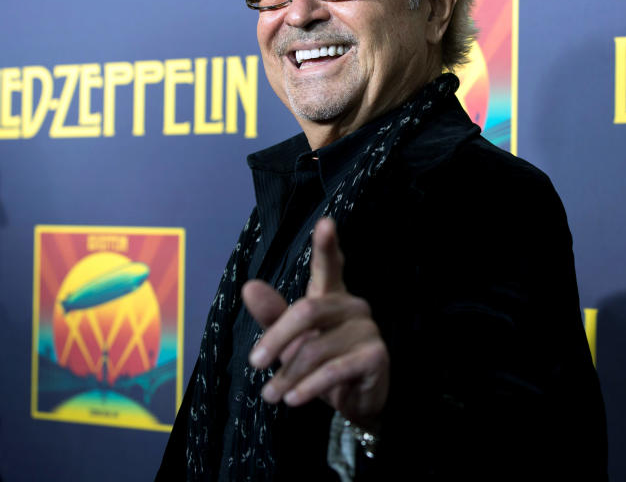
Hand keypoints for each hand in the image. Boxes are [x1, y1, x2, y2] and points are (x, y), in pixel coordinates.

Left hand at [242, 217, 388, 428]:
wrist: (355, 402)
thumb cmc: (320, 363)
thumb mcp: (290, 341)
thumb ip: (272, 316)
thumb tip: (249, 287)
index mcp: (331, 295)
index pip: (330, 265)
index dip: (327, 245)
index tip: (326, 223)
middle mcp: (352, 305)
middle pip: (307, 311)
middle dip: (276, 339)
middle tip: (254, 363)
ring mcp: (367, 329)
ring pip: (316, 348)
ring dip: (288, 375)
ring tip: (271, 395)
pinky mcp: (376, 356)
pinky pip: (334, 370)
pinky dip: (309, 387)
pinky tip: (293, 399)